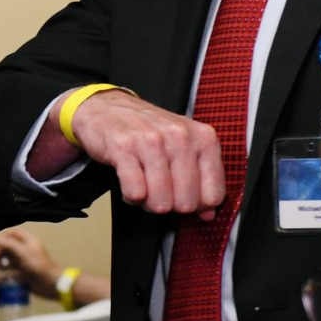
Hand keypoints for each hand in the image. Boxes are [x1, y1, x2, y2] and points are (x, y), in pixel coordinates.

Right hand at [0, 227, 65, 298]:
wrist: (51, 283)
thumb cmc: (38, 265)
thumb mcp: (22, 252)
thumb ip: (9, 244)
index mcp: (28, 242)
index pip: (15, 234)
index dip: (4, 236)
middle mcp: (26, 252)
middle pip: (8, 249)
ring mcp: (24, 265)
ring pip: (8, 263)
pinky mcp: (23, 276)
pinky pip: (10, 275)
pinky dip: (1, 277)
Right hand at [32, 89, 224, 217]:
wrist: (107, 107)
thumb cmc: (147, 129)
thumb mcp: (183, 147)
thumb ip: (200, 178)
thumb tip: (207, 213)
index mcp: (203, 138)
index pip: (213, 195)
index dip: (198, 206)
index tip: (185, 198)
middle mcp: (180, 137)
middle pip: (186, 203)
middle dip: (171, 205)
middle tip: (160, 191)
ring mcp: (152, 141)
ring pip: (161, 202)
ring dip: (148, 202)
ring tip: (144, 186)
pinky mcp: (124, 148)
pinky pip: (135, 192)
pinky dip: (131, 196)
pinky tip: (130, 183)